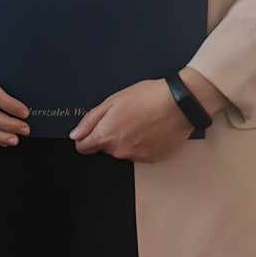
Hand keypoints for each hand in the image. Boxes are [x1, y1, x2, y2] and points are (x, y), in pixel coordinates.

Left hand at [70, 78, 192, 161]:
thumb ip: (90, 121)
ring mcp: (137, 157)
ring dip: (128, 139)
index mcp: (106, 136)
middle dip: (110, 135)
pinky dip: (143, 143)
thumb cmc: (148, 98)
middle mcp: (119, 151)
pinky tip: (151, 129)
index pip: (83, 147)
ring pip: (123, 150)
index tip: (92, 130)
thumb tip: (76, 135)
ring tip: (141, 120)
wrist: (180, 104)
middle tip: (125, 117)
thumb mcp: (112, 101)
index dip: (86, 137)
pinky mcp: (153, 158)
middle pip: (105, 147)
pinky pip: (141, 153)